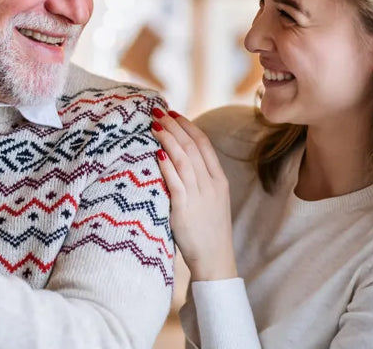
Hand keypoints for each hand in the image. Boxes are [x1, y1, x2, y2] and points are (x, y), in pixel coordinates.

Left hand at [150, 108, 237, 280]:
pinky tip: (156, 151)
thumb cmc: (208, 230)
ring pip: (183, 159)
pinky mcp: (184, 209)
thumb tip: (178, 158)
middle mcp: (210, 184)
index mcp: (219, 180)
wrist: (214, 259)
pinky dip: (166, 164)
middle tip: (158, 112)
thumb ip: (199, 179)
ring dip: (167, 139)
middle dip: (174, 126)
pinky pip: (175, 181)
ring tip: (153, 125)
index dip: (188, 126)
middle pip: (192, 146)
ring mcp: (199, 196)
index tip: (173, 113)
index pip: (203, 144)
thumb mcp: (211, 200)